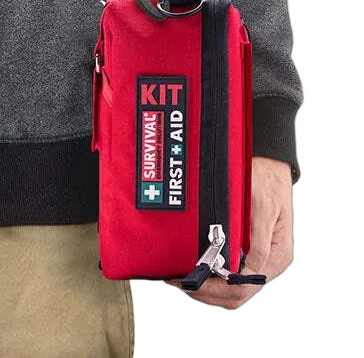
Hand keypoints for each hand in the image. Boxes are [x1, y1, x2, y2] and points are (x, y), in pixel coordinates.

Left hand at [165, 156, 294, 310]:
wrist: (270, 164)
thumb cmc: (268, 181)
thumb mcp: (263, 209)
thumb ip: (257, 242)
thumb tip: (245, 271)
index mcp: (275, 256)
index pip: (244, 287)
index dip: (215, 289)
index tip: (192, 282)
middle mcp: (266, 260)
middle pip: (235, 293)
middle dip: (207, 291)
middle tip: (180, 281)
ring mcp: (256, 255)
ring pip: (230, 285)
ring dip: (206, 284)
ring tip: (182, 276)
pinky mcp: (246, 247)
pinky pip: (229, 270)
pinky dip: (211, 273)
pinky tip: (195, 265)